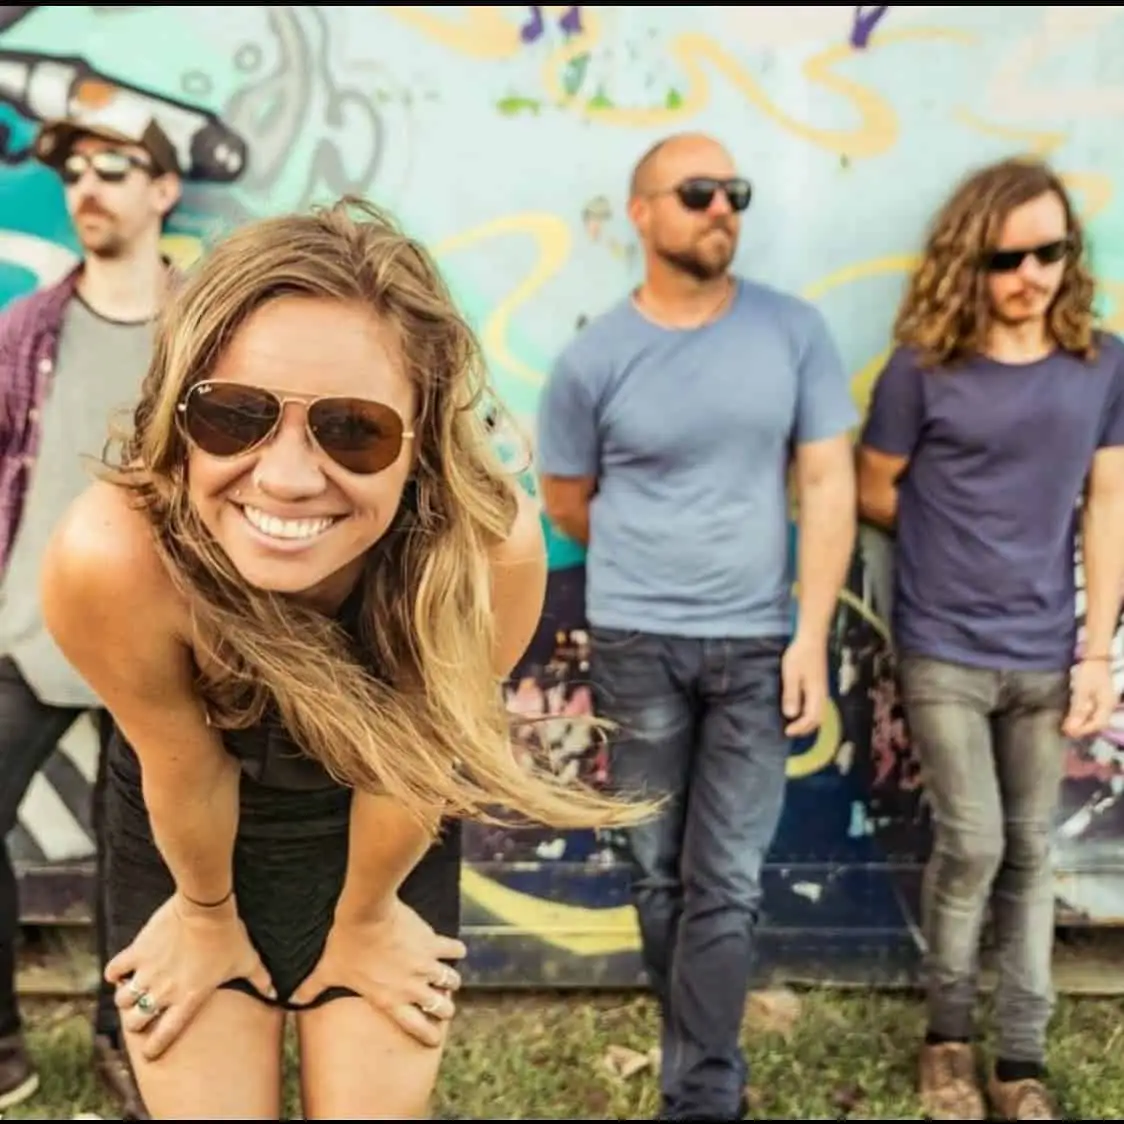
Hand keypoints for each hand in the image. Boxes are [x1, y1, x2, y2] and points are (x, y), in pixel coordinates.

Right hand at [106, 893, 273, 1060]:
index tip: (149, 1051)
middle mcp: (163, 992)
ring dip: (125, 998)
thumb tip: (277, 993)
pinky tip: (121, 971)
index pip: (165, 1034)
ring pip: (122, 1000)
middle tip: (140, 1014)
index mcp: (188, 999)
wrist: (206, 907)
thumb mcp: (247, 959)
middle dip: (136, 1022)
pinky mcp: (137, 952)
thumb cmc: (229, 935)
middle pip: (136, 1021)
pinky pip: (115, 970)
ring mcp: (147, 973)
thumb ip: (260, 979)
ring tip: (132, 991)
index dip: (154, 1048)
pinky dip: (115, 973)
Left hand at [292, 898, 466, 1046]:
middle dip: (444, 1008)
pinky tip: (455, 951)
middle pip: (442, 1008)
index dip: (430, 1035)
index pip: (418, 1028)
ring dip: (450, 981)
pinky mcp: (432, 942)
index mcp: (390, 1000)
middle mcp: (412, 988)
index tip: (435, 1037)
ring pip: (451, 981)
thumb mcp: (326, 970)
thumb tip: (289, 999)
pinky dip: (456, 951)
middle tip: (442, 1003)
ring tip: (448, 979)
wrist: (365, 915)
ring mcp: (426, 965)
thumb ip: (311, 988)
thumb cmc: (344, 945)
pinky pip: (454, 950)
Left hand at [781, 633, 828, 737]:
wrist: (811, 639)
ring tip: (794, 726)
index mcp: (816, 694)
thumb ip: (791, 694)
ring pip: (820, 714)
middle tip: (790, 732)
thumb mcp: (791, 674)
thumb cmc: (800, 655)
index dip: (799, 728)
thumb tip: (790, 715)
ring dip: (808, 723)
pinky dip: (810, 715)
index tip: (786, 732)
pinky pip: (818, 707)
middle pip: (818, 720)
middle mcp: (822, 695)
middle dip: (805, 729)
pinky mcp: (820, 686)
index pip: (811, 718)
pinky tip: (800, 712)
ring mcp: (822, 691)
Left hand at [1063, 658, 1118, 738]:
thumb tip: (1072, 729)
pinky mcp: (1099, 700)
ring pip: (1094, 719)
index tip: (1068, 732)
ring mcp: (1105, 703)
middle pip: (1097, 724)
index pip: (1098, 725)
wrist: (1094, 658)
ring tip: (1066, 727)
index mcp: (1107, 705)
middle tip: (1065, 731)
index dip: (1083, 731)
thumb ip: (1078, 710)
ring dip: (1081, 724)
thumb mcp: (1081, 691)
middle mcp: (1108, 707)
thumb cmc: (1088, 673)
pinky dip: (1082, 717)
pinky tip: (1072, 717)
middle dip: (1081, 729)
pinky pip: (1092, 713)